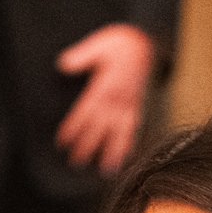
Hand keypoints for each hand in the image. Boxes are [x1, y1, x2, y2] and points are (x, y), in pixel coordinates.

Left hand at [54, 23, 155, 172]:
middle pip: (100, 126)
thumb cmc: (121, 42)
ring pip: (119, 132)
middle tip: (76, 163)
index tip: (63, 142)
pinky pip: (135, 128)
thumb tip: (62, 65)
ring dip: (113, 152)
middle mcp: (118, 98)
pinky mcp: (139, 106)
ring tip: (107, 171)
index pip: (86, 110)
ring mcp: (130, 104)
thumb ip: (81, 56)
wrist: (149, 41)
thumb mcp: (100, 44)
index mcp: (105, 85)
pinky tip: (127, 157)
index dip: (74, 127)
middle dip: (88, 146)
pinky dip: (131, 143)